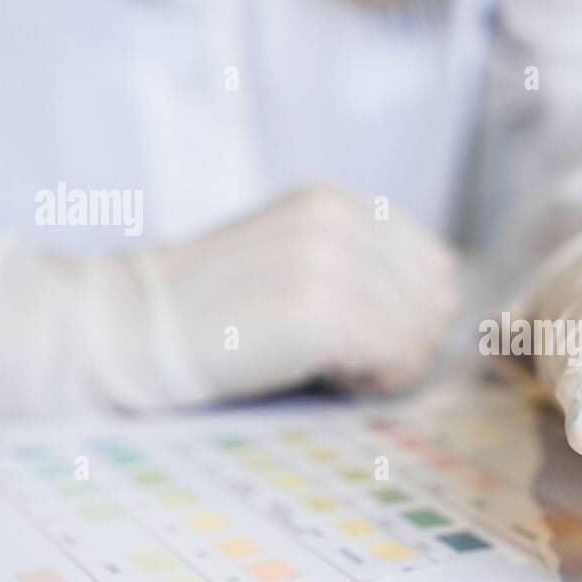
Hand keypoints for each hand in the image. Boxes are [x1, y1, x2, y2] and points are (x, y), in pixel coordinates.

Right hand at [0, 185, 458, 412]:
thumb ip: (363, 266)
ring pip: (419, 330)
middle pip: (435, 298)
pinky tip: (329, 376)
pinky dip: (374, 379)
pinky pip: (394, 357)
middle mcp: (338, 220)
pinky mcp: (319, 311)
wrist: (130, 329)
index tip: (369, 339)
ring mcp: (329, 262)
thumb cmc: (213, 312)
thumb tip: (451, 298)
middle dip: (409, 340)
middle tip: (355, 362)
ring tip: (334, 367)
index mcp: (335, 202)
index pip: (433, 262)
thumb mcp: (291, 259)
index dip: (415, 313)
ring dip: (390, 364)